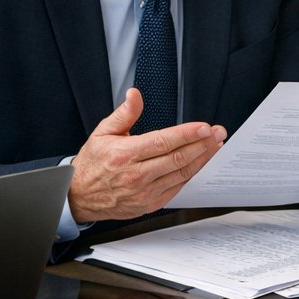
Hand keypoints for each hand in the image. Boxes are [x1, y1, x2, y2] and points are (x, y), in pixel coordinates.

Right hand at [69, 89, 225, 222]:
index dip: (187, 134)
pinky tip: (201, 163)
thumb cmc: (92, 163)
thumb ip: (124, 113)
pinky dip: (191, 174)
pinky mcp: (150, 204)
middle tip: (219, 133)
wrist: (79, 196)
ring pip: (181, 173)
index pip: (163, 141)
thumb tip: (135, 94)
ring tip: (216, 146)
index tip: (205, 127)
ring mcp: (144, 192)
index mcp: (125, 154)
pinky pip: (177, 188)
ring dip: (202, 159)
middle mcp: (136, 175)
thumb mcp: (102, 133)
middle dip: (203, 144)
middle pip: (178, 158)